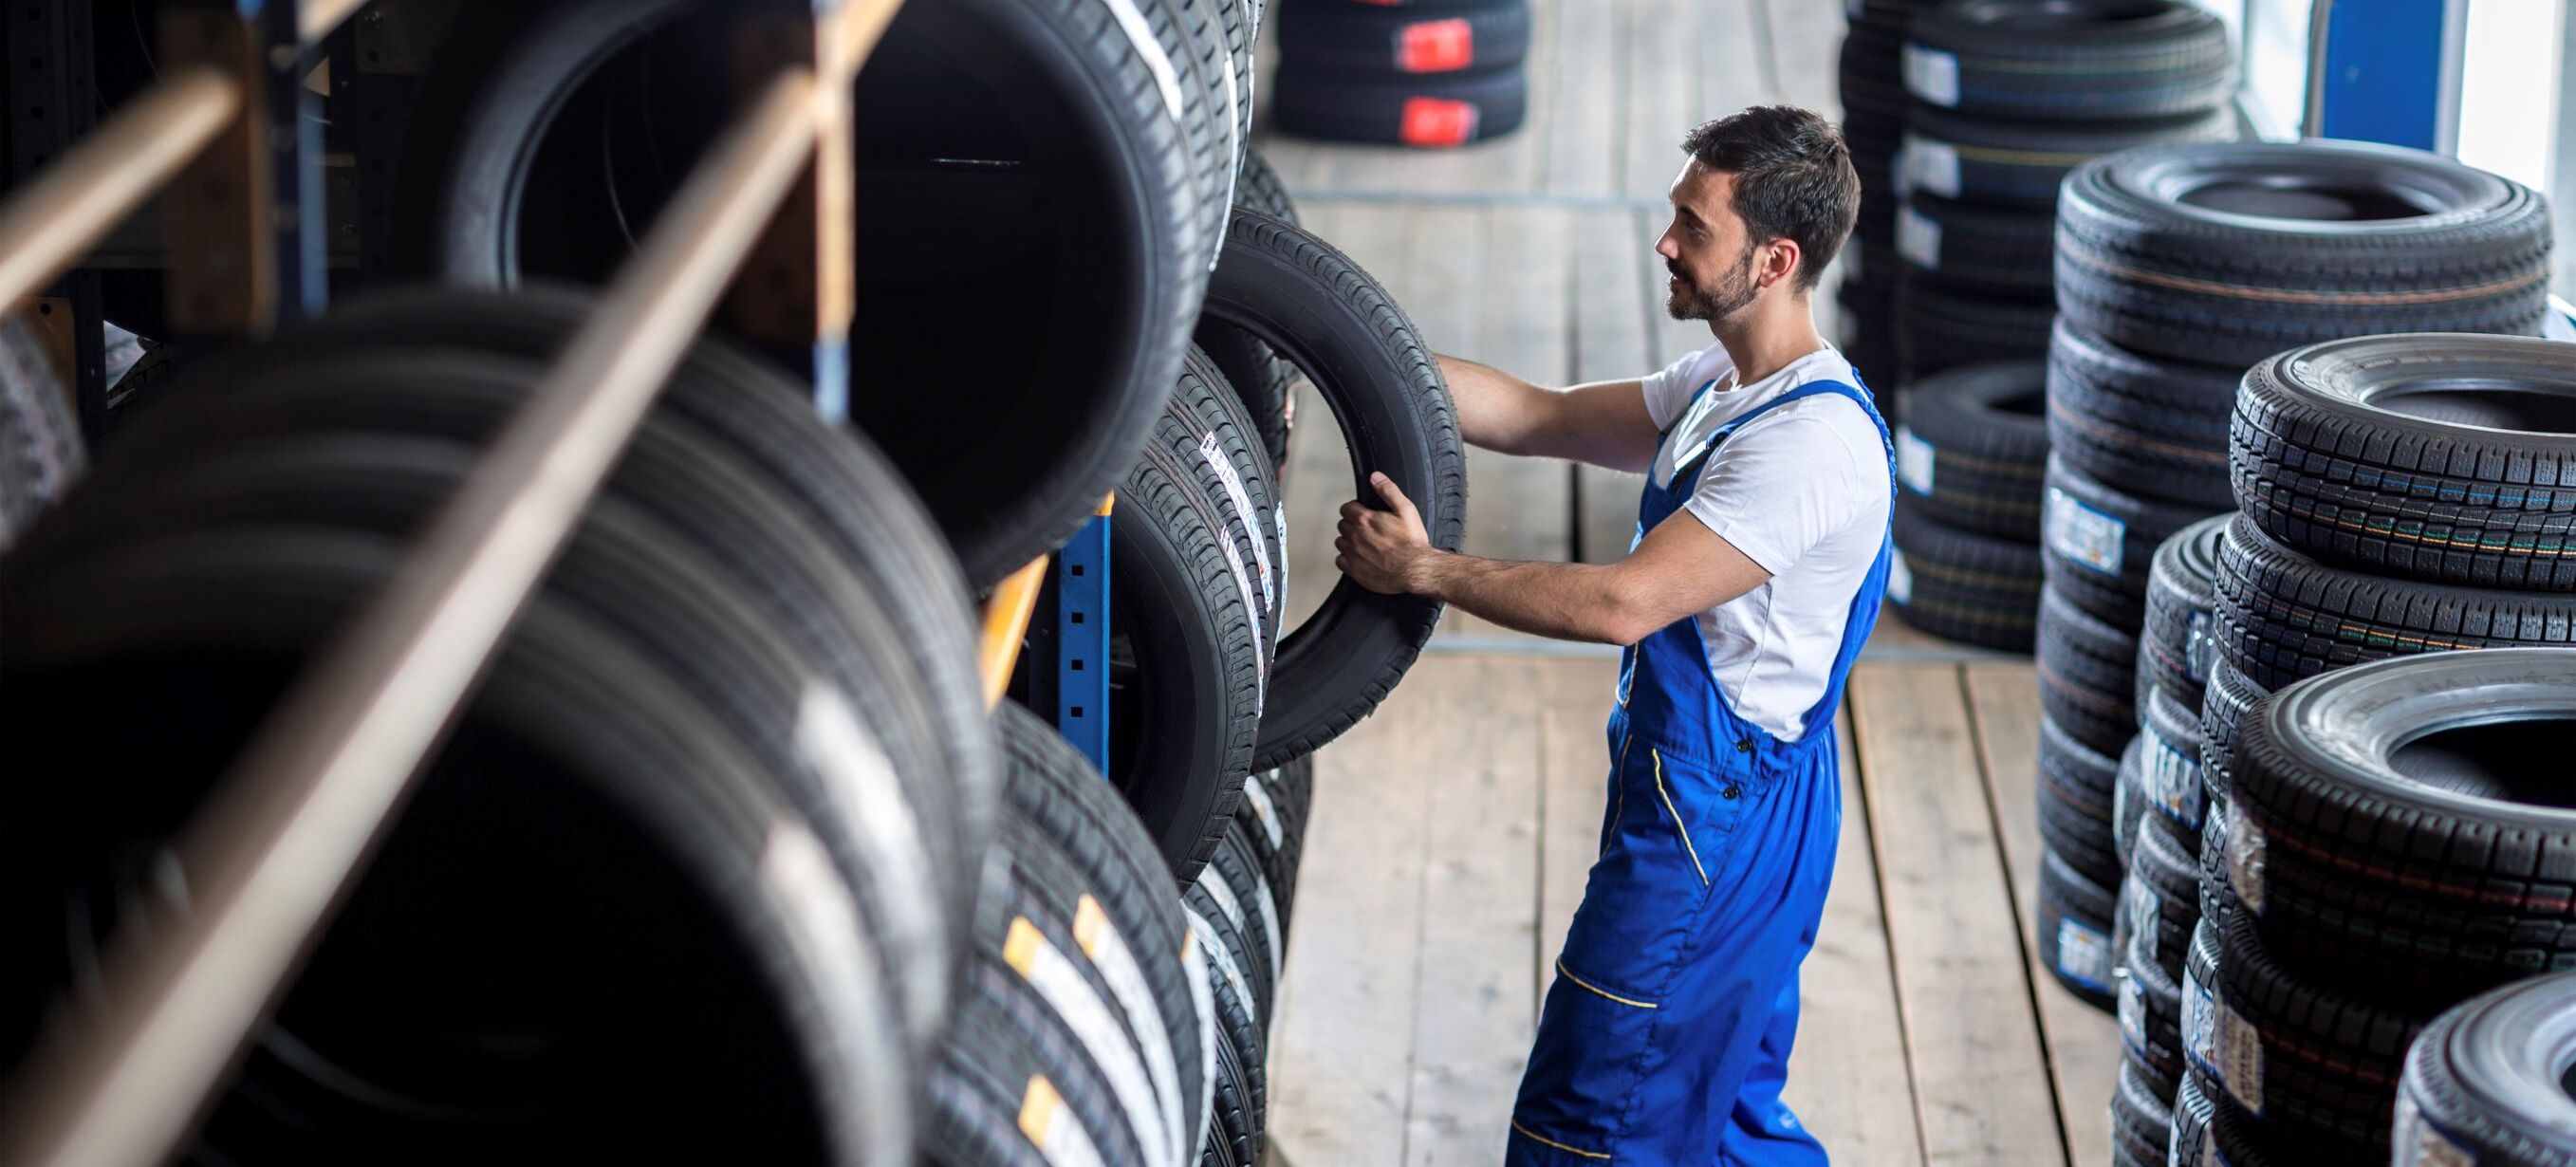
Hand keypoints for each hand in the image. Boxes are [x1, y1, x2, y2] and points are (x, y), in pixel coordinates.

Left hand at [1336, 472, 1435, 595]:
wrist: (1415, 570)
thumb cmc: (1412, 543)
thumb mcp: (1406, 510)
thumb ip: (1389, 491)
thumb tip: (1376, 477)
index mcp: (1365, 519)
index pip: (1346, 508)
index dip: (1354, 509)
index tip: (1361, 513)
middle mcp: (1355, 536)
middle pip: (1343, 525)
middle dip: (1352, 524)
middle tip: (1365, 529)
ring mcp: (1353, 554)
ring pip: (1340, 542)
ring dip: (1349, 541)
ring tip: (1363, 544)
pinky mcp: (1354, 570)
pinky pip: (1340, 561)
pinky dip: (1347, 559)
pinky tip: (1358, 558)